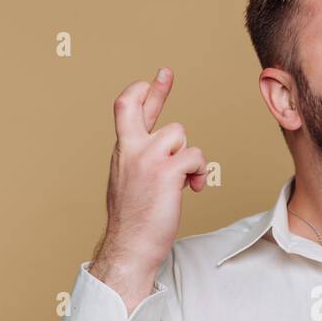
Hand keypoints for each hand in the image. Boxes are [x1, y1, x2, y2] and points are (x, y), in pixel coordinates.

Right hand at [95, 70, 207, 278]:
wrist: (130, 247)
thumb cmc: (134, 222)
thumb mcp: (131, 182)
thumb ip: (144, 161)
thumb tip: (168, 153)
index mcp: (122, 151)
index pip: (126, 110)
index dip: (142, 93)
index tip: (153, 80)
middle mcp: (131, 149)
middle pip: (139, 104)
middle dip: (156, 90)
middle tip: (166, 73)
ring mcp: (147, 158)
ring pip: (180, 135)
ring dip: (189, 156)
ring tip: (186, 180)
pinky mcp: (166, 172)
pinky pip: (195, 157)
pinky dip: (199, 172)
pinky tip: (193, 188)